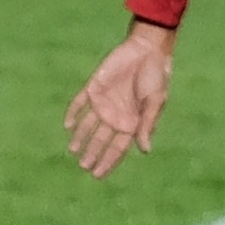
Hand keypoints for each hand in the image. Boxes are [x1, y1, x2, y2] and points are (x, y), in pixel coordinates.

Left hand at [65, 21, 175, 175]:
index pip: (117, 148)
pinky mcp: (93, 88)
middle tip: (83, 167)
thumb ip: (147, 125)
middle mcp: (115, 116)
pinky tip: (68, 125)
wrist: (147, 50)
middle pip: (100, 140)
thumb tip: (144, 150)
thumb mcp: (155, 102)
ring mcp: (103, 103)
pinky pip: (80, 102)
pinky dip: (73, 113)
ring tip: (72, 150)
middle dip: (92, 153)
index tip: (97, 175)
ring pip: (88, 125)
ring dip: (80, 137)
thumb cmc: (156, 77)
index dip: (108, 162)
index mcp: (131, 123)